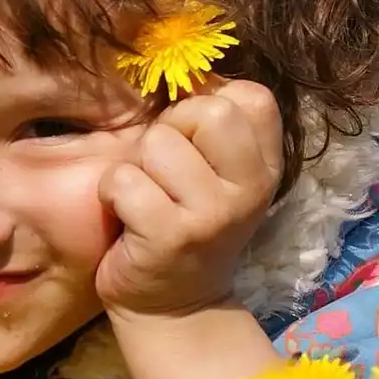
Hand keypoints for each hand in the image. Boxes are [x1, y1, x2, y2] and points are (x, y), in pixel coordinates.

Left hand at [94, 77, 283, 318]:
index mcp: (266, 167)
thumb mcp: (218, 176)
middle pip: (206, 111)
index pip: (252, 97)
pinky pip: (124, 180)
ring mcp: (212, 215)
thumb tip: (190, 71)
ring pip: (157, 143)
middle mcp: (249, 189)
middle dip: (171, 131)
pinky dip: (113, 194)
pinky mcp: (169, 236)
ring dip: (137, 167)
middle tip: (166, 173)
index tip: (195, 143)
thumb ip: (215, 127)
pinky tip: (127, 219)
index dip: (209, 106)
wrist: (174, 308)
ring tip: (146, 199)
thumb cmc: (186, 225)